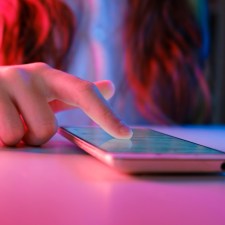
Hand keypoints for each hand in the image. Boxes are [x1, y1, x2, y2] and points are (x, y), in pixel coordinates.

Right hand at [0, 63, 131, 145]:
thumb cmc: (16, 96)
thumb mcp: (46, 91)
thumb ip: (76, 93)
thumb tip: (110, 86)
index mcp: (49, 76)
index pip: (85, 93)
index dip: (106, 115)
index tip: (125, 134)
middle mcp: (27, 75)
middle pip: (47, 128)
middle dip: (35, 137)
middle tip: (22, 124)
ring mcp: (2, 82)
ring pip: (20, 135)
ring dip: (14, 139)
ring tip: (6, 122)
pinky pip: (1, 138)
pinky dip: (0, 141)